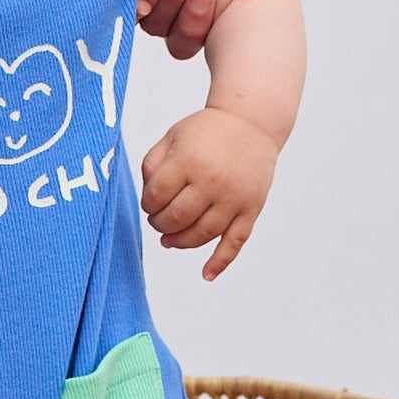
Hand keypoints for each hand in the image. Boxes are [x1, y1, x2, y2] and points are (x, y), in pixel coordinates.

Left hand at [140, 109, 278, 280]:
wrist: (251, 123)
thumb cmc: (206, 132)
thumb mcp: (172, 137)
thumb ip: (152, 166)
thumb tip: (147, 201)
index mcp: (188, 161)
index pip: (156, 197)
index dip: (147, 205)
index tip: (150, 203)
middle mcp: (212, 181)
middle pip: (176, 219)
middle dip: (160, 225)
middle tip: (158, 221)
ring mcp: (234, 198)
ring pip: (201, 235)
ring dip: (180, 242)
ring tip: (169, 240)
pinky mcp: (251, 209)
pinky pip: (235, 242)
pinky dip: (220, 262)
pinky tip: (206, 275)